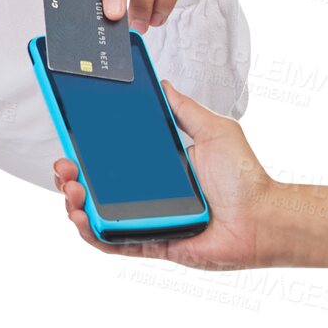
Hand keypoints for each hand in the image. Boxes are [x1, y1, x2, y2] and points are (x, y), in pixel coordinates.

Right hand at [52, 81, 272, 269]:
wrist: (264, 217)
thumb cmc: (244, 178)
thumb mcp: (213, 129)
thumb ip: (184, 108)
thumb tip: (161, 83)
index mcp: (154, 169)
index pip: (108, 159)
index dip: (83, 152)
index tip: (68, 138)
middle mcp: (144, 195)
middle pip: (92, 187)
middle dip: (68, 177)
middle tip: (64, 166)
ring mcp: (144, 220)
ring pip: (94, 216)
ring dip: (73, 203)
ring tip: (72, 189)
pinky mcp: (149, 244)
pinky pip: (111, 244)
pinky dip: (90, 233)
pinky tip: (81, 218)